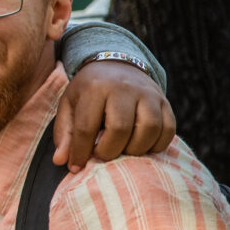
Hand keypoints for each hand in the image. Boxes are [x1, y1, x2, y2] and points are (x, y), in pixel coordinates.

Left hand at [54, 60, 175, 165]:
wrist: (117, 64)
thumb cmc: (89, 90)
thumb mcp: (69, 104)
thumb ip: (64, 133)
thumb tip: (62, 161)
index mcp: (95, 88)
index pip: (86, 127)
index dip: (81, 152)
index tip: (76, 166)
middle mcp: (124, 88)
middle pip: (120, 128)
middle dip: (109, 151)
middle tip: (102, 155)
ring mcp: (148, 94)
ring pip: (149, 128)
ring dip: (135, 149)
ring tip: (122, 151)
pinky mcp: (165, 102)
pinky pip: (168, 129)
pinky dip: (156, 144)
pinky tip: (141, 146)